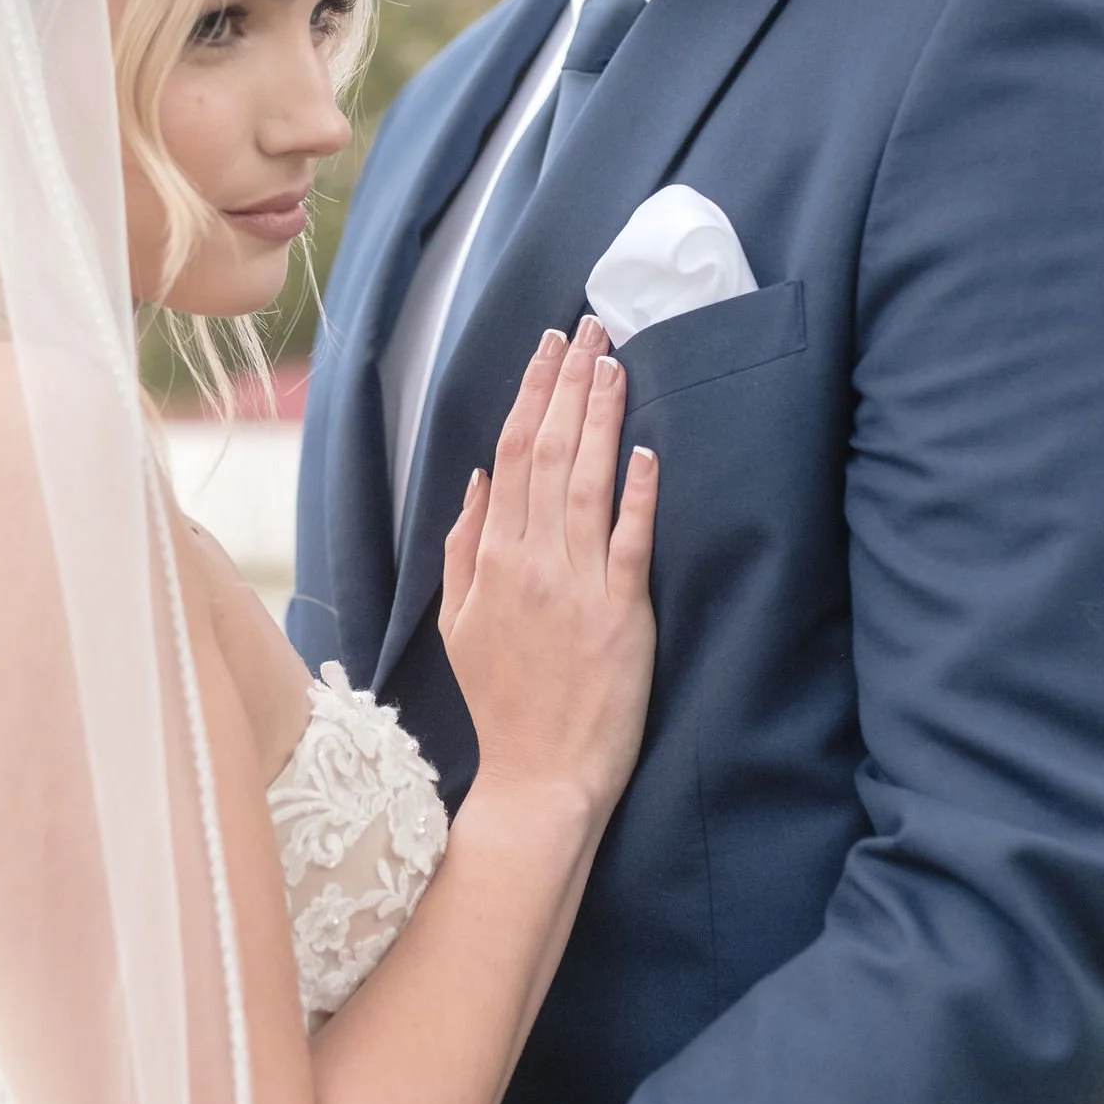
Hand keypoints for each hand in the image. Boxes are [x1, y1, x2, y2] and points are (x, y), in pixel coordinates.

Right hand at [438, 318, 658, 823]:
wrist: (540, 775)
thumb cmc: (504, 703)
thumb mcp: (458, 626)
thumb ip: (462, 549)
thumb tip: (475, 484)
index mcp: (490, 561)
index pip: (509, 456)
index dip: (531, 395)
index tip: (550, 349)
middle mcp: (529, 563)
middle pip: (545, 453)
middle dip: (567, 384)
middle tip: (589, 329)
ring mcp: (575, 586)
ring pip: (584, 482)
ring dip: (600, 418)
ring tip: (614, 364)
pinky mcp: (621, 614)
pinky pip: (629, 541)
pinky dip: (636, 493)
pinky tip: (645, 450)